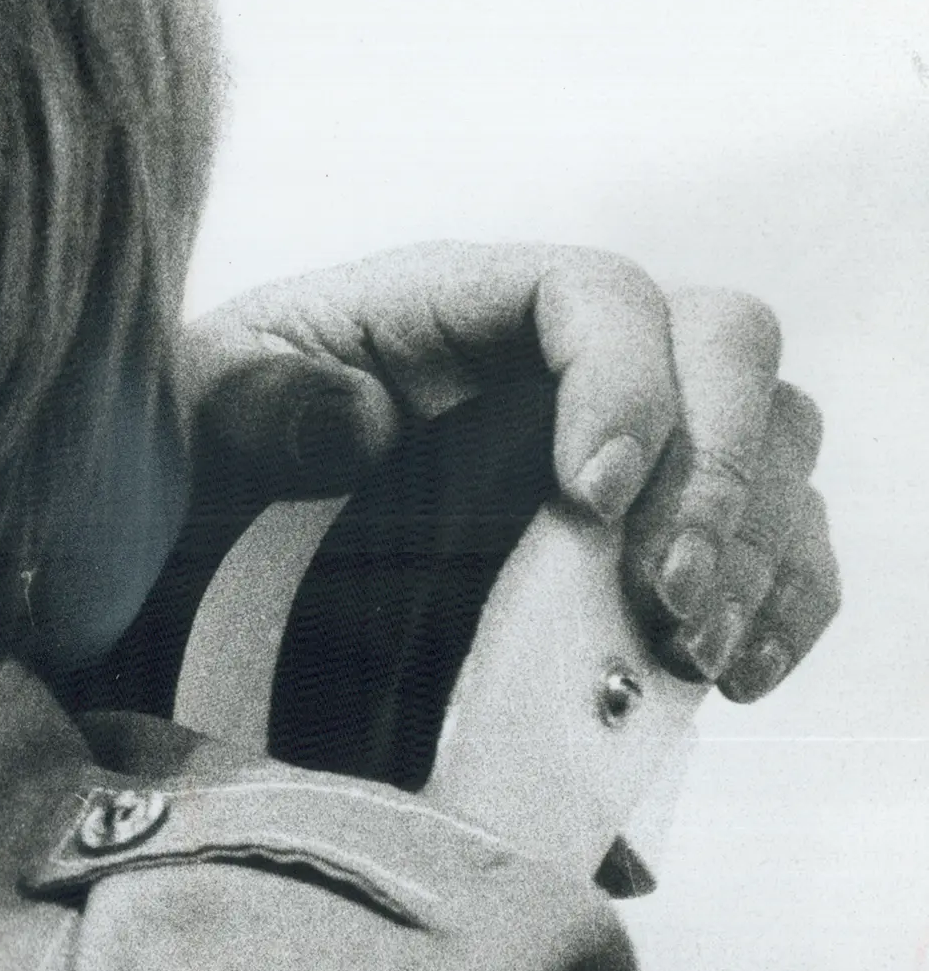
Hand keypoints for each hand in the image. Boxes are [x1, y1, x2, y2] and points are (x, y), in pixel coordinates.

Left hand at [178, 245, 832, 697]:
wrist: (189, 541)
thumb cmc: (200, 450)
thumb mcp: (195, 415)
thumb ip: (257, 405)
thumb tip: (353, 421)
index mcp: (457, 304)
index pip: (598, 293)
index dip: (626, 382)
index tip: (592, 497)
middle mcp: (560, 358)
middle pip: (723, 349)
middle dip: (719, 471)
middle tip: (660, 594)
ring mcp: (619, 441)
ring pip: (773, 444)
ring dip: (757, 550)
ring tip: (691, 652)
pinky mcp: (642, 536)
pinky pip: (770, 545)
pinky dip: (781, 602)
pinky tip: (733, 677)